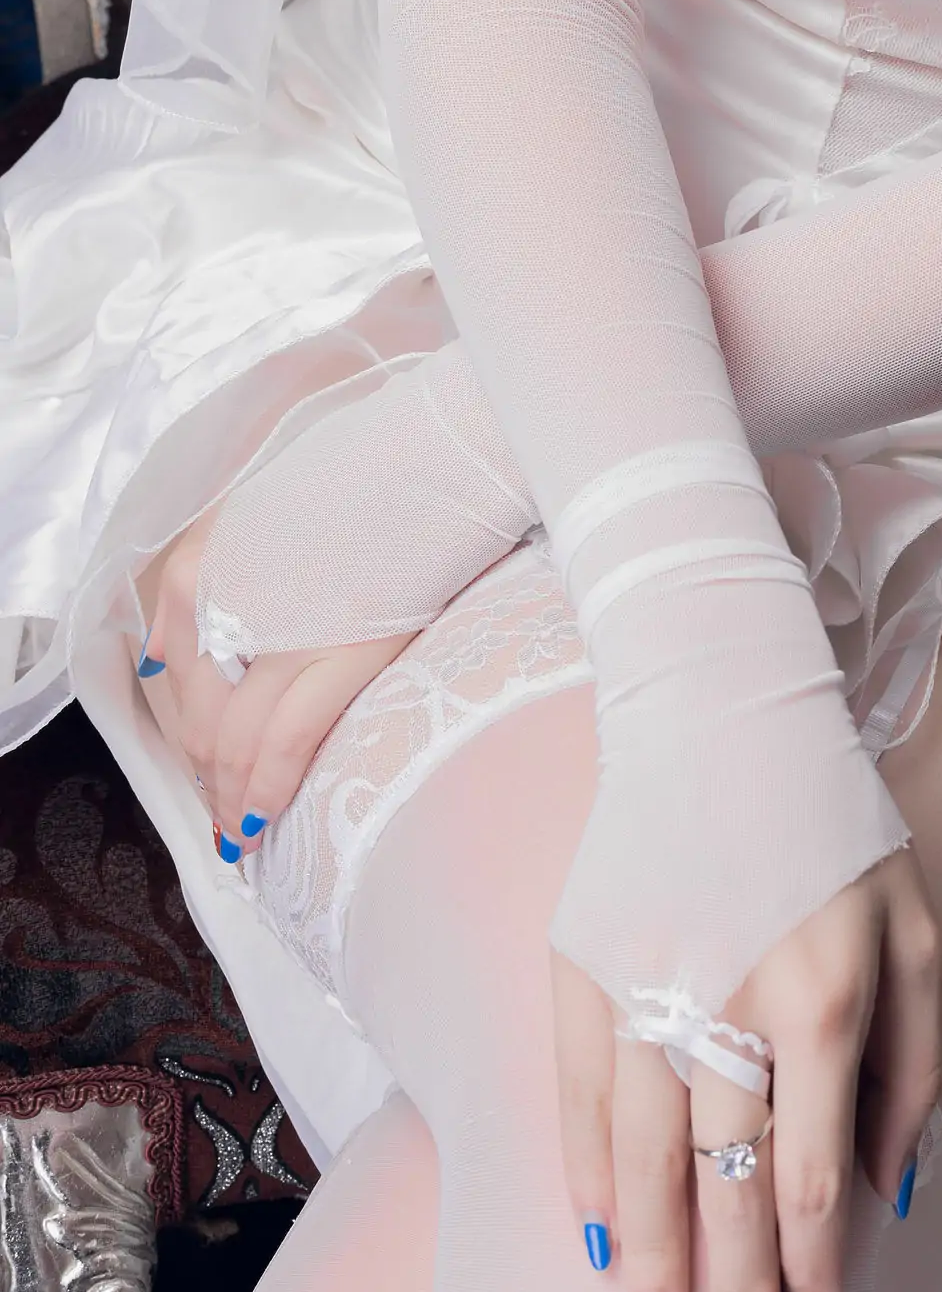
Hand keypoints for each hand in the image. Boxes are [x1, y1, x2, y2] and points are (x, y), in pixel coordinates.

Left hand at [137, 510, 415, 856]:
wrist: (439, 459)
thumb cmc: (362, 482)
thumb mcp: (258, 513)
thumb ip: (201, 584)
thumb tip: (150, 658)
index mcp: (204, 564)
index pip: (174, 673)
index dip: (186, 726)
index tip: (204, 759)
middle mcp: (226, 599)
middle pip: (200, 716)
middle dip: (207, 773)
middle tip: (223, 810)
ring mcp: (280, 629)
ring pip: (233, 739)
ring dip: (231, 795)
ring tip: (241, 832)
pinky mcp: (341, 652)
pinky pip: (287, 741)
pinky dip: (268, 788)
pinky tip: (263, 817)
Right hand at [552, 851, 939, 1291]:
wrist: (720, 711)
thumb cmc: (834, 826)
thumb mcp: (914, 928)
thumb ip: (914, 1064)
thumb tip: (891, 1188)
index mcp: (822, 997)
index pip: (812, 1170)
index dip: (814, 1262)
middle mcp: (728, 1002)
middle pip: (726, 1181)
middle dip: (734, 1288)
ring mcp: (643, 984)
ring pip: (644, 1153)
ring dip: (651, 1252)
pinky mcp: (581, 963)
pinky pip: (579, 1093)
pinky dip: (588, 1172)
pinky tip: (599, 1234)